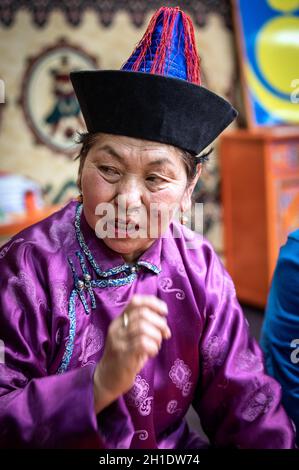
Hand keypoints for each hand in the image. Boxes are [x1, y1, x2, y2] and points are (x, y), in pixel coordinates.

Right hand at [93, 294, 170, 412]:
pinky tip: (152, 353)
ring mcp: (119, 341)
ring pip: (143, 328)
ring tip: (156, 345)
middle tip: (165, 333)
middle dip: (159, 322)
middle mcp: (117, 328)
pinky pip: (143, 344)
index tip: (164, 311)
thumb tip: (163, 318)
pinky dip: (153, 347)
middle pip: (142, 314)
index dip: (152, 303)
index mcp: (119, 321)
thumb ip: (142, 325)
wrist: (106, 379)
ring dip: (157, 336)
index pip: (135, 301)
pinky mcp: (123, 355)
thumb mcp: (130, 336)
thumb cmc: (124, 356)